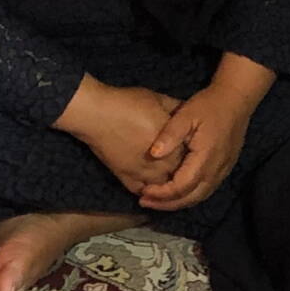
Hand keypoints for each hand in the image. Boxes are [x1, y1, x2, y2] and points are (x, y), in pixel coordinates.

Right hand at [58, 80, 181, 193]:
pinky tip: (148, 185)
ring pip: (162, 188)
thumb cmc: (129, 104)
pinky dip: (146, 190)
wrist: (97, 114)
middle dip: (180, 169)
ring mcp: (144, 174)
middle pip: (179, 174)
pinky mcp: (126, 178)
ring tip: (165, 174)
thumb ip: (177, 109)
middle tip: (177, 161)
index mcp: (174, 145)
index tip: (190, 146)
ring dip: (165, 183)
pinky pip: (140, 190)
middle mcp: (163, 164)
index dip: (192, 152)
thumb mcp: (159, 100)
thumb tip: (187, 112)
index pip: (191, 156)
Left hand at [139, 89, 253, 211]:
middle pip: (191, 198)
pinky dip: (189, 196)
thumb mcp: (186, 114)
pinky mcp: (224, 169)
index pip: (182, 186)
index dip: (162, 193)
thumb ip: (170, 135)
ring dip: (178, 202)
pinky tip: (175, 192)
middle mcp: (216, 169)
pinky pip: (206, 190)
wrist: (236, 100)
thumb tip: (153, 154)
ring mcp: (223, 171)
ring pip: (199, 197)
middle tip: (145, 201)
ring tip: (156, 201)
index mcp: (205, 157)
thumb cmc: (209, 105)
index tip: (143, 192)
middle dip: (167, 204)